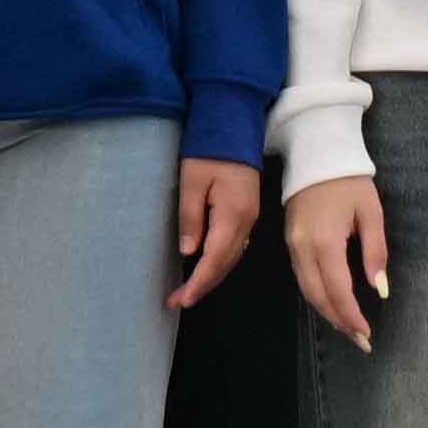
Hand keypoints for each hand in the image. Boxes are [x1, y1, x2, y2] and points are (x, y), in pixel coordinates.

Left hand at [164, 158, 264, 316]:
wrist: (234, 126)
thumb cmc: (208, 151)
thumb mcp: (191, 182)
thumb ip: (191, 218)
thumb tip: (189, 252)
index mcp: (233, 216)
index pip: (215, 259)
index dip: (199, 282)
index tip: (182, 300)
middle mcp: (247, 222)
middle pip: (226, 263)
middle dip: (203, 285)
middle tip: (177, 301)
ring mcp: (250, 218)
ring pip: (232, 257)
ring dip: (211, 276)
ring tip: (188, 291)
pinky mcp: (247, 213)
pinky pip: (235, 246)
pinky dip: (220, 262)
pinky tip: (206, 267)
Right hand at [281, 170, 388, 347]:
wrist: (315, 156)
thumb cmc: (349, 183)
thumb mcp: (371, 214)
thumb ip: (375, 253)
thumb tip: (379, 289)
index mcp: (325, 242)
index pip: (337, 290)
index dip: (351, 316)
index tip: (367, 335)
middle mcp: (302, 248)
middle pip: (317, 296)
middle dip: (339, 321)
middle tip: (360, 340)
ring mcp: (291, 246)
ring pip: (306, 290)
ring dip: (327, 312)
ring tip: (348, 328)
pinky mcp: (289, 242)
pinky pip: (301, 278)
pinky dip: (316, 296)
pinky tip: (331, 304)